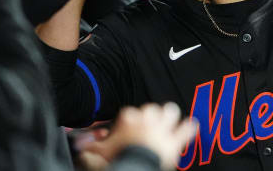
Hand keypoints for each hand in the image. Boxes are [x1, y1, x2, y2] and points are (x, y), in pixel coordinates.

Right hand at [79, 103, 196, 169]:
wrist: (136, 165)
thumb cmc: (119, 156)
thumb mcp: (102, 151)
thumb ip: (92, 145)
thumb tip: (80, 144)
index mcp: (130, 121)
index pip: (130, 113)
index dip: (130, 119)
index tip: (130, 124)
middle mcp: (147, 121)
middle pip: (152, 108)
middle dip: (152, 115)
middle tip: (151, 123)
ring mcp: (162, 129)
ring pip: (170, 112)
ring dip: (170, 116)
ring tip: (170, 118)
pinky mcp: (175, 140)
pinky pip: (186, 130)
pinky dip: (189, 129)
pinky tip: (192, 126)